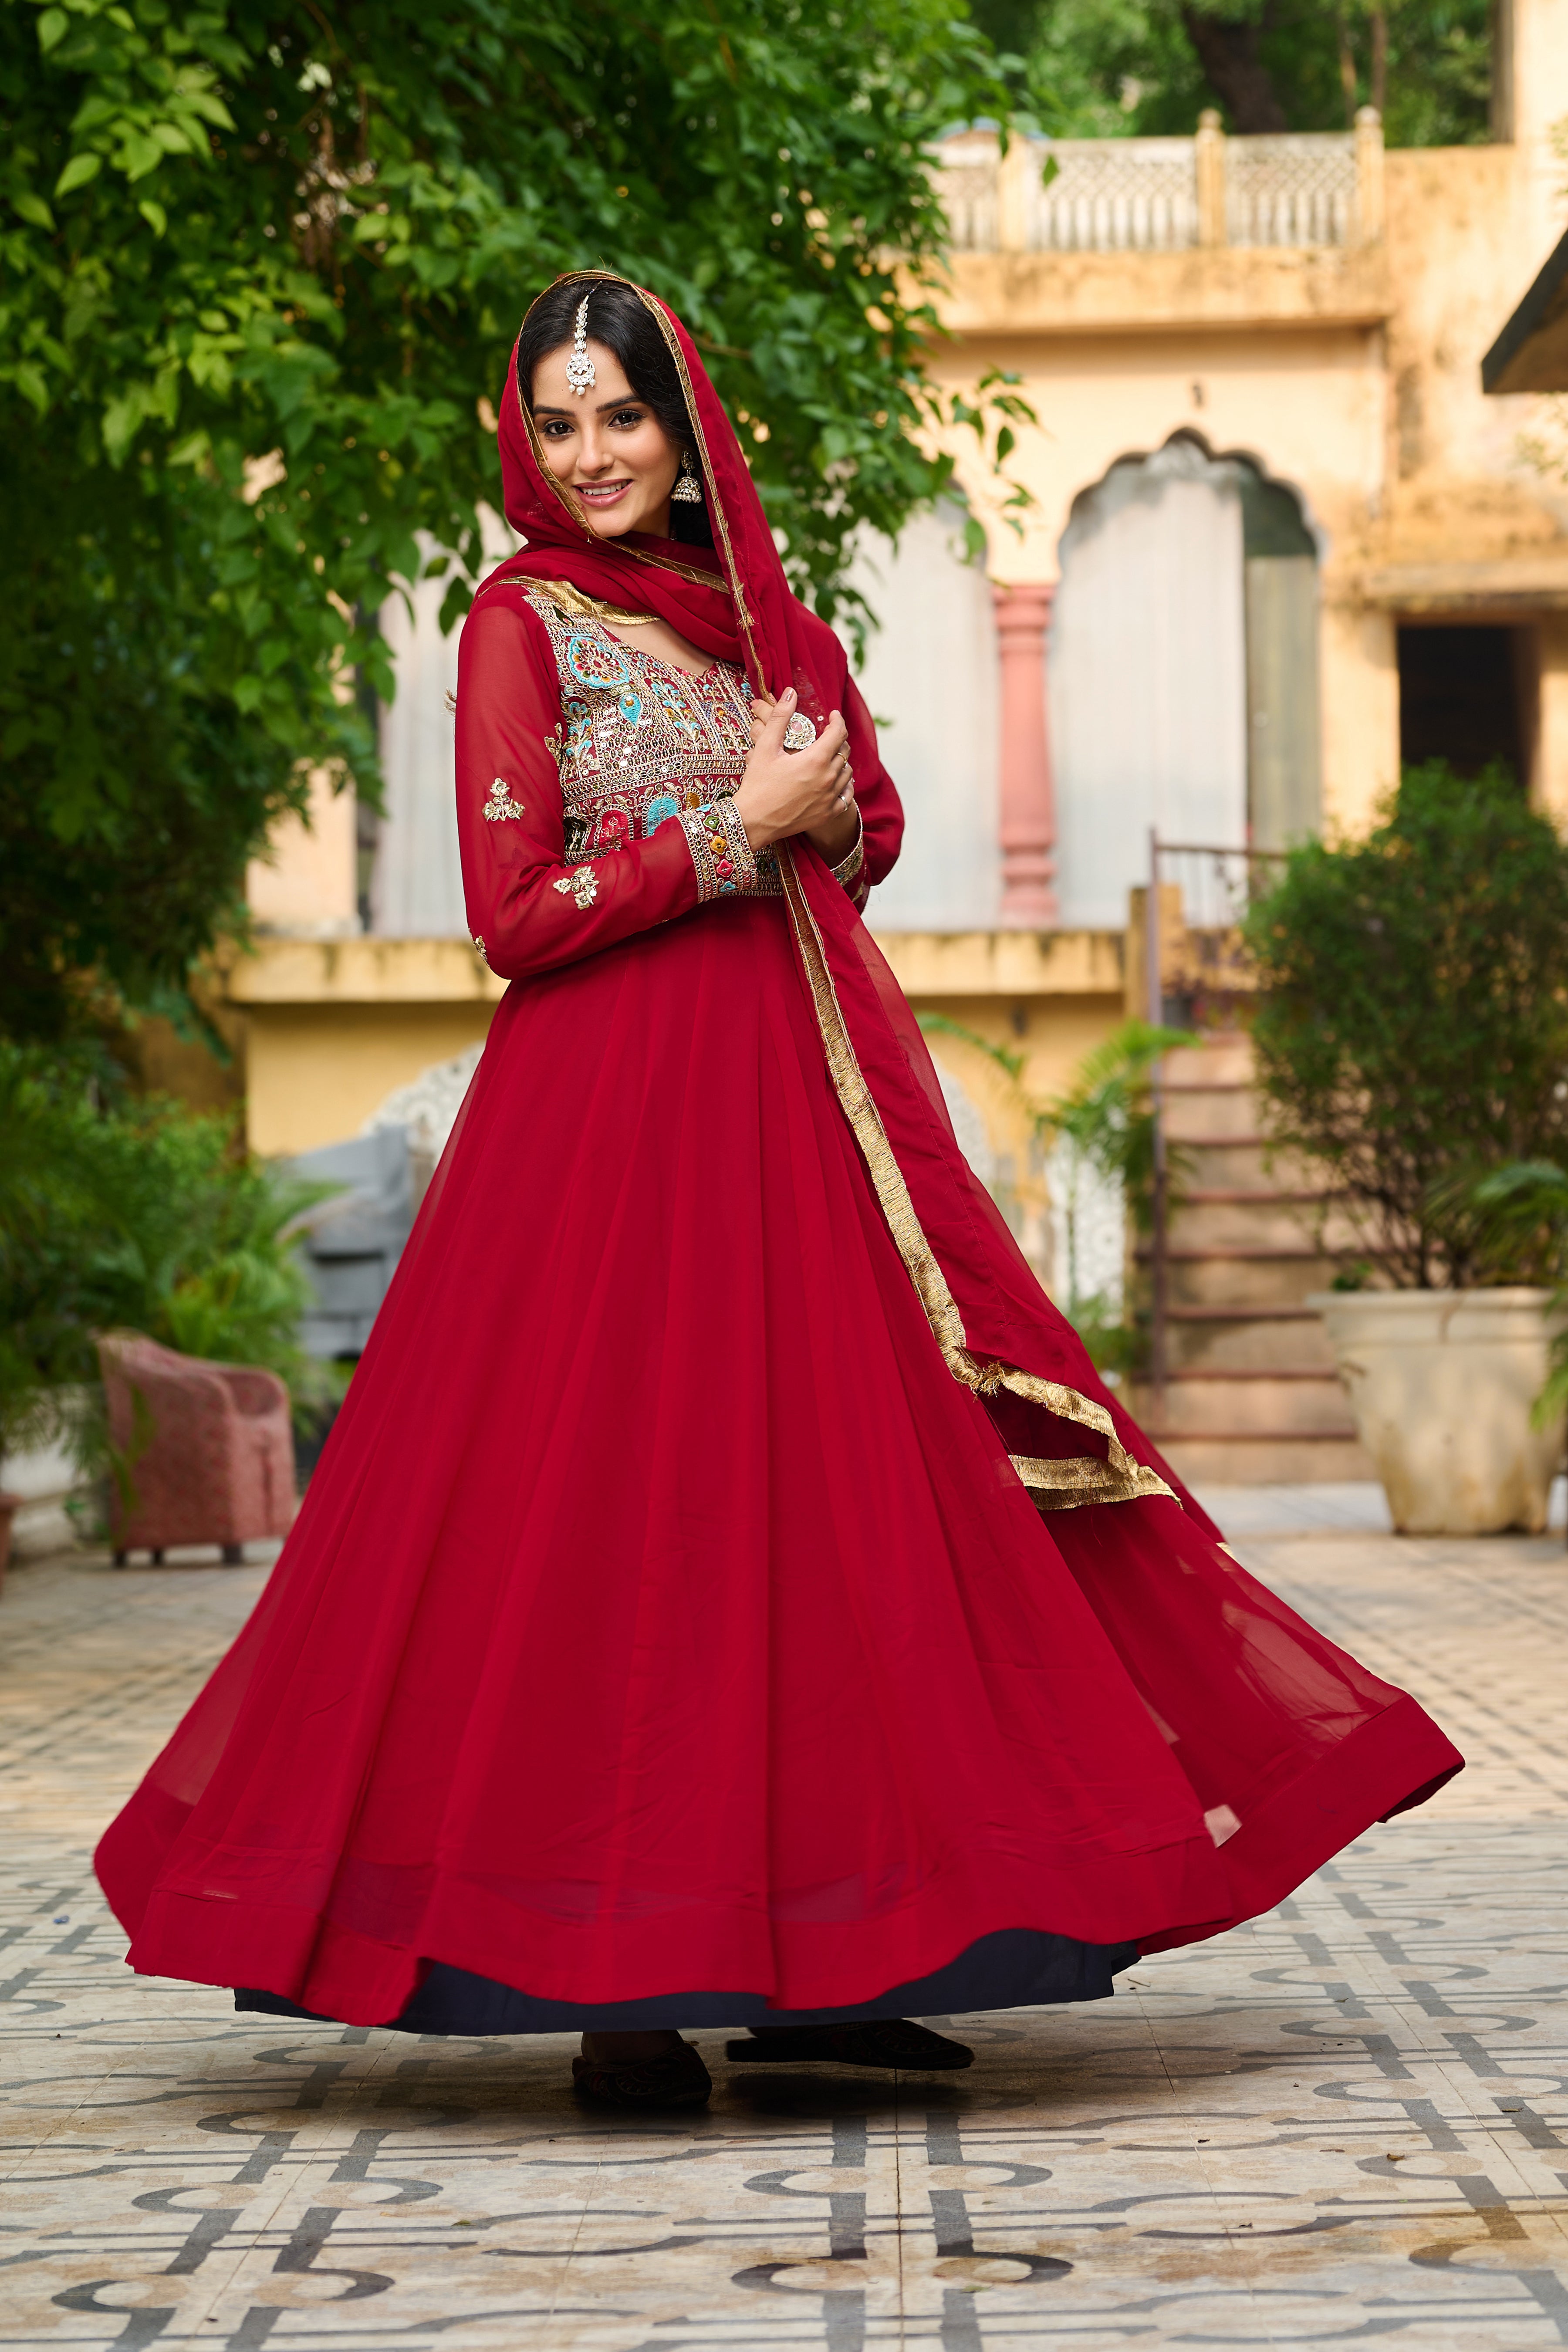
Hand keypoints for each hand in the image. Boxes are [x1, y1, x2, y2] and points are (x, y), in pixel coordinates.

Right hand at [732, 688, 854, 854]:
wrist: (753, 822)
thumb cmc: (757, 784)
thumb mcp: (766, 747)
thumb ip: (781, 718)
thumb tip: (790, 693)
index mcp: (815, 760)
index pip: (838, 733)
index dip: (837, 720)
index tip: (832, 716)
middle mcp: (828, 778)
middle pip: (845, 752)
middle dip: (838, 740)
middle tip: (828, 735)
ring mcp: (829, 798)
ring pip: (847, 772)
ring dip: (841, 761)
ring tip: (830, 757)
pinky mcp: (827, 813)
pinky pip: (847, 795)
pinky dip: (844, 785)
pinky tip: (836, 781)